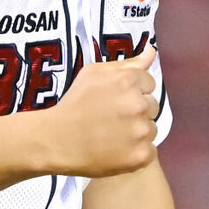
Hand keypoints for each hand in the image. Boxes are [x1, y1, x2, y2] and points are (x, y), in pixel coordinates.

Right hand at [47, 45, 158, 176]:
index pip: (149, 84)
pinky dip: (137, 154)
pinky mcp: (140, 156)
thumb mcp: (94, 73)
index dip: (133, 92)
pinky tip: (118, 151)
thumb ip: (127, 63)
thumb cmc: (74, 103)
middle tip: (112, 120)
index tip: (116, 101)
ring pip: (151, 130)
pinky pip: (150, 152)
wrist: (56, 140)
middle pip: (152, 107)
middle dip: (136, 112)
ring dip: (138, 133)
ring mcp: (141, 132)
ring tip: (113, 136)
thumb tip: (152, 52)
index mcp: (129, 81)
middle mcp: (138, 104)